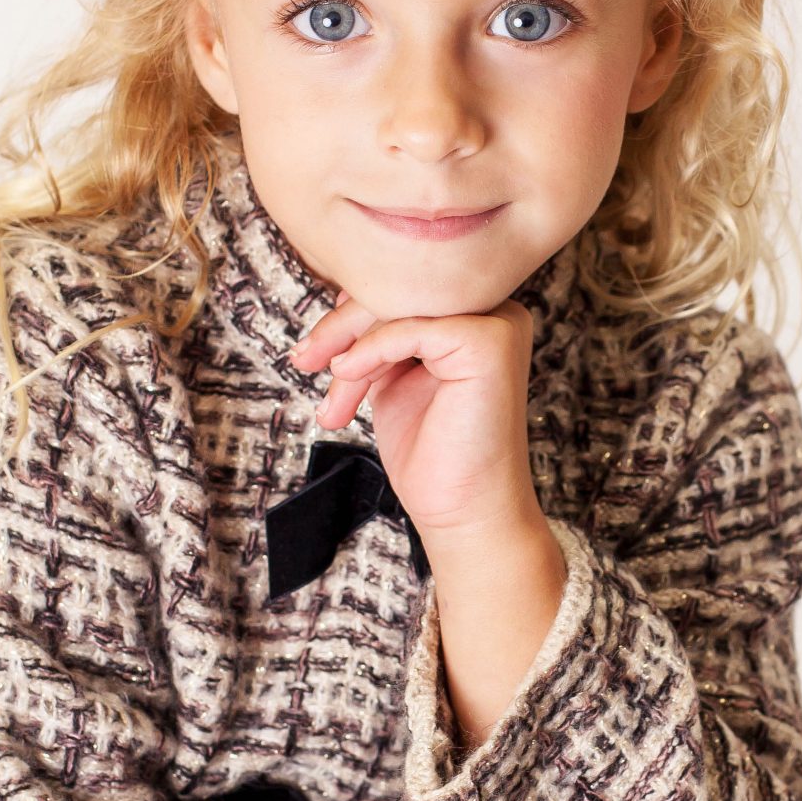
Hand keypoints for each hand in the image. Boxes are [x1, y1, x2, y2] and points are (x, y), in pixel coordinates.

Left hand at [287, 289, 538, 544]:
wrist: (462, 512)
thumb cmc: (433, 455)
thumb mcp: (394, 378)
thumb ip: (380, 335)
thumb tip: (342, 292)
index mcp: (481, 317)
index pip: (404, 288)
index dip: (351, 317)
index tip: (311, 352)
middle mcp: (499, 312)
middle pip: (400, 290)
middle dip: (340, 329)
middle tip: (302, 361)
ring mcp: (499, 324)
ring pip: (399, 305)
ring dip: (348, 348)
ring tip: (330, 397)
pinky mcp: (489, 342)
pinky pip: (408, 328)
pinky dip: (368, 353)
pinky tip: (345, 377)